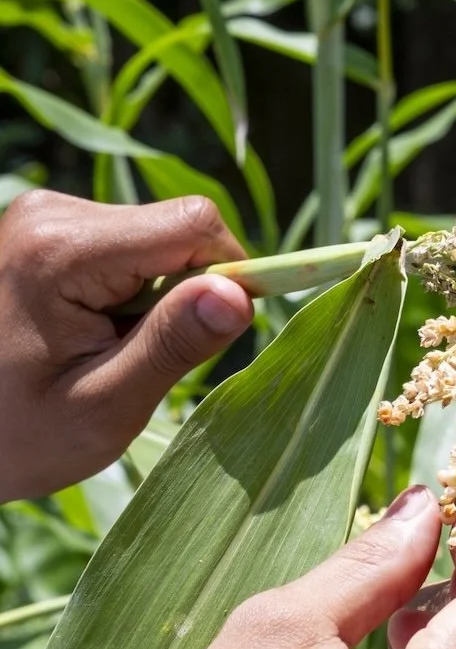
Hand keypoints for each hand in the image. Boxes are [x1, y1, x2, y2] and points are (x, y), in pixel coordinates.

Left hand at [0, 191, 253, 500]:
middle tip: (144, 357)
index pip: (194, 225)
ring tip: (112, 351)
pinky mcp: (50, 230)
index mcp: (62, 249)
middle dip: (188, 293)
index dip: (229, 274)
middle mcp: (52, 212)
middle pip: (180, 228)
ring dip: (161, 298)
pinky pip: (134, 247)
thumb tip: (239, 295)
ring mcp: (47, 216)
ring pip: (162, 237)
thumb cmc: (14, 436)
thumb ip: (172, 345)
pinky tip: (97, 333)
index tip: (216, 334)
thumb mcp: (103, 406)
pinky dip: (137, 294)